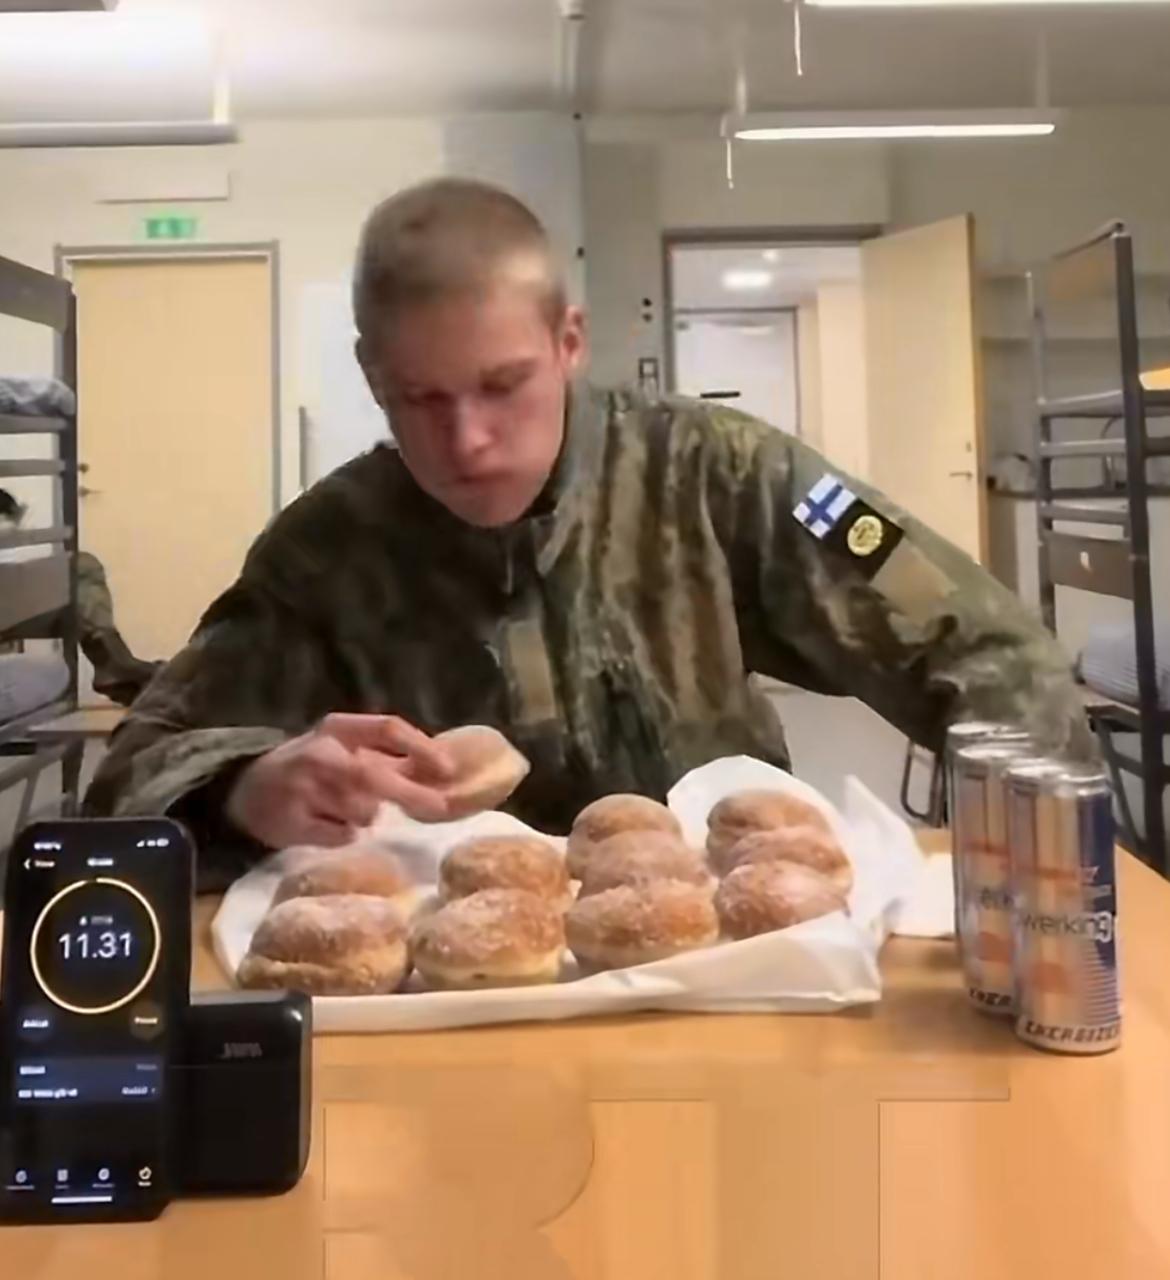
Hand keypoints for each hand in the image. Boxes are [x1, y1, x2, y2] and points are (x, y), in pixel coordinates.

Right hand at [225, 713, 454, 848]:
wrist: (246, 792)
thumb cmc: (311, 768)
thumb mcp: (345, 750)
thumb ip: (390, 758)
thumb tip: (446, 771)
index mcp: (337, 728)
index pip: (387, 728)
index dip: (422, 747)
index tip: (449, 769)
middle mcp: (320, 752)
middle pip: (375, 774)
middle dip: (413, 793)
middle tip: (442, 808)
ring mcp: (303, 788)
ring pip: (362, 811)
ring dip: (366, 816)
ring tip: (343, 810)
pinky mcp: (292, 822)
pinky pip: (341, 836)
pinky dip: (345, 835)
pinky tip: (328, 825)